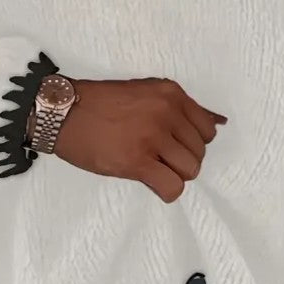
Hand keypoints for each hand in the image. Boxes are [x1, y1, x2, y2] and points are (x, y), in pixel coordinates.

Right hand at [53, 76, 227, 203]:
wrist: (62, 112)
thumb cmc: (100, 103)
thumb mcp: (146, 92)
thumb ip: (183, 108)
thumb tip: (221, 121)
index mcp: (171, 94)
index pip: (208, 129)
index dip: (191, 142)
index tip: (172, 144)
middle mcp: (167, 112)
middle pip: (199, 152)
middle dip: (181, 160)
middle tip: (157, 158)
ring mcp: (152, 137)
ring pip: (189, 171)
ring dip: (174, 175)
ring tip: (152, 169)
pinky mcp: (137, 161)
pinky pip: (172, 187)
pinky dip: (166, 191)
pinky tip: (151, 183)